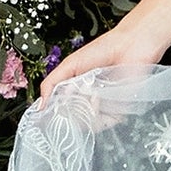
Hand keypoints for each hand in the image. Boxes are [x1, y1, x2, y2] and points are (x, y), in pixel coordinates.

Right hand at [34, 17, 168, 109]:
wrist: (131, 46)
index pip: (62, 110)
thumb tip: (39, 106)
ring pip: (89, 124)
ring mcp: (104, 107)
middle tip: (65, 110)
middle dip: (68, 117)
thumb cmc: (103, 50)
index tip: (46, 118)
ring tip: (84, 97)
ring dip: (83, 115)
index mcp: (77, 90)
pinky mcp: (119, 110)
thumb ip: (51, 84)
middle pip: (74, 120)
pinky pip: (106, 122)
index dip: (54, 115)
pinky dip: (99, 116)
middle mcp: (89, 101)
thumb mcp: (70, 65)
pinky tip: (96, 100)